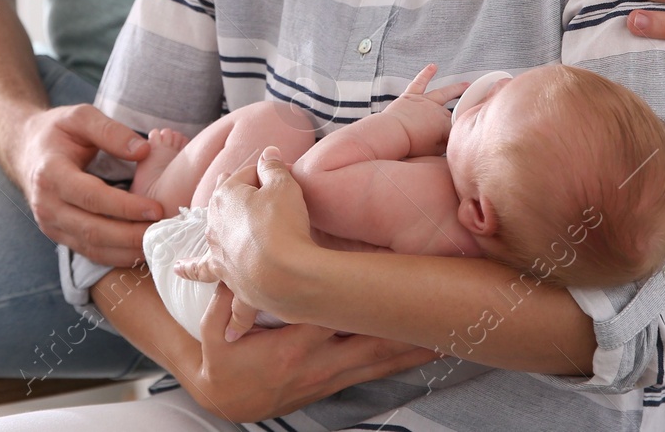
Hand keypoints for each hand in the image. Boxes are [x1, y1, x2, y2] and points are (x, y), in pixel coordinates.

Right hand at [15, 104, 163, 265]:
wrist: (26, 151)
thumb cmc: (57, 131)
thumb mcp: (80, 116)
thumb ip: (111, 130)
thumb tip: (143, 151)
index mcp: (50, 174)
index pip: (91, 197)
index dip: (125, 206)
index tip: (156, 207)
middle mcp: (47, 205)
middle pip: (93, 230)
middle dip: (133, 235)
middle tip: (167, 231)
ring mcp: (51, 225)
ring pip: (93, 248)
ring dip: (129, 250)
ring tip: (161, 242)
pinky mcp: (60, 236)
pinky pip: (92, 253)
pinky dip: (119, 255)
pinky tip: (144, 248)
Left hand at [174, 147, 313, 316]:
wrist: (284, 275)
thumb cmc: (284, 225)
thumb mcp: (284, 188)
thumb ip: (273, 168)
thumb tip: (268, 153)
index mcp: (225, 195)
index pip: (248, 175)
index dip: (268, 174)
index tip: (285, 177)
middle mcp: (214, 221)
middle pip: (231, 200)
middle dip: (243, 194)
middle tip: (259, 191)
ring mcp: (216, 248)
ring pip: (215, 229)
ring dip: (222, 222)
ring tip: (225, 215)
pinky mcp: (223, 273)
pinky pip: (201, 269)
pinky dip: (190, 268)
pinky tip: (179, 268)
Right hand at [181, 281, 438, 423]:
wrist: (224, 400)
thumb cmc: (221, 358)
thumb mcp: (214, 326)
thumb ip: (228, 297)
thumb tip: (237, 265)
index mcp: (292, 347)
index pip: (334, 316)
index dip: (362, 298)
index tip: (389, 275)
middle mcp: (318, 364)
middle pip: (372, 342)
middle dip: (406, 327)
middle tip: (439, 309)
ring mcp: (330, 378)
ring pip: (381, 362)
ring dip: (414, 348)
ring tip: (449, 333)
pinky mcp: (334, 385)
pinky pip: (375, 373)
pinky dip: (402, 362)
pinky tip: (425, 354)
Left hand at [380, 64, 467, 156]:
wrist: (393, 134)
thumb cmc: (412, 144)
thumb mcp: (435, 151)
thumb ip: (446, 144)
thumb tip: (454, 141)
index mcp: (444, 124)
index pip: (458, 125)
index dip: (463, 127)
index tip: (470, 128)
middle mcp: (437, 110)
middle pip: (451, 111)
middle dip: (460, 112)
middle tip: (472, 110)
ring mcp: (424, 101)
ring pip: (443, 93)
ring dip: (456, 89)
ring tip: (466, 85)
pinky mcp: (411, 95)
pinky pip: (420, 82)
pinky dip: (426, 74)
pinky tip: (433, 67)